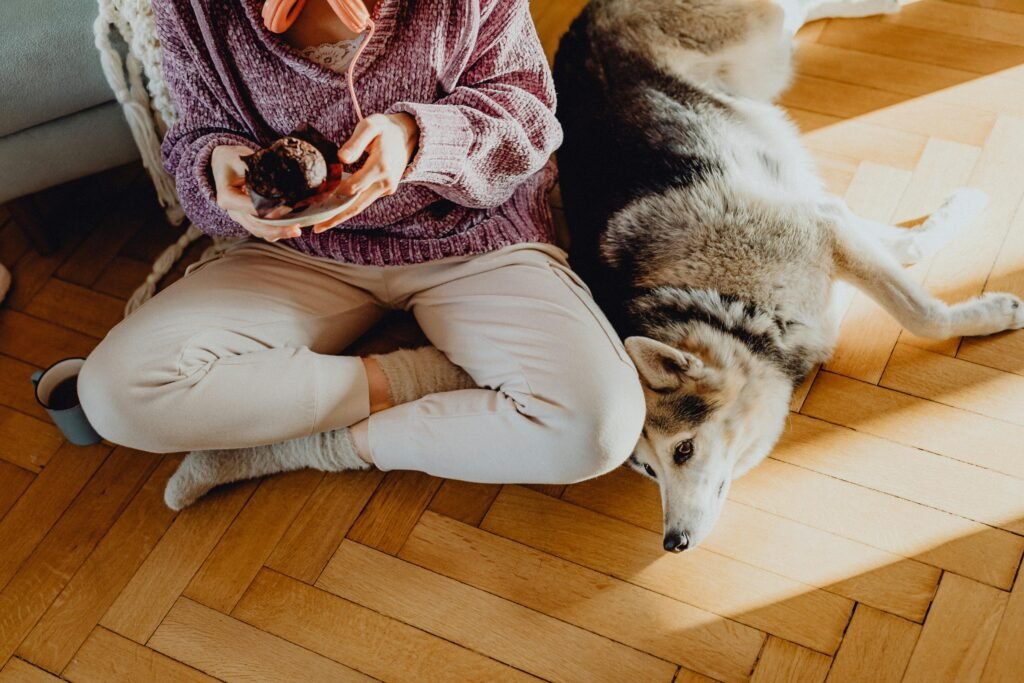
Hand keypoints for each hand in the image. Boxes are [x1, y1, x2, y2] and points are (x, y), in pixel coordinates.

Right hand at [212, 145, 302, 241]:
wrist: (224, 163)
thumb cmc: (233, 159)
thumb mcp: (243, 161)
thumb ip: (258, 172)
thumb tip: (283, 182)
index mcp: (227, 197)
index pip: (250, 208)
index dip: (269, 210)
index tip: (287, 208)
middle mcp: (233, 210)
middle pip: (255, 225)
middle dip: (277, 229)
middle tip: (296, 229)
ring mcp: (240, 216)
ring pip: (259, 230)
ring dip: (278, 233)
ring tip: (295, 231)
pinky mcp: (248, 218)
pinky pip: (261, 229)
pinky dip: (275, 231)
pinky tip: (290, 229)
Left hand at [313, 113, 419, 232]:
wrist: (408, 136)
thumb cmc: (385, 128)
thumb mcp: (370, 126)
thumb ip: (355, 142)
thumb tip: (341, 159)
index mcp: (381, 166)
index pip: (355, 186)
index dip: (336, 193)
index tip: (317, 199)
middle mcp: (385, 182)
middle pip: (357, 205)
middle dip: (336, 217)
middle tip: (316, 228)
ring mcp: (386, 189)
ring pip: (360, 206)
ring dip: (341, 216)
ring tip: (321, 226)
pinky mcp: (385, 190)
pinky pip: (364, 200)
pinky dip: (349, 206)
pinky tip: (333, 211)